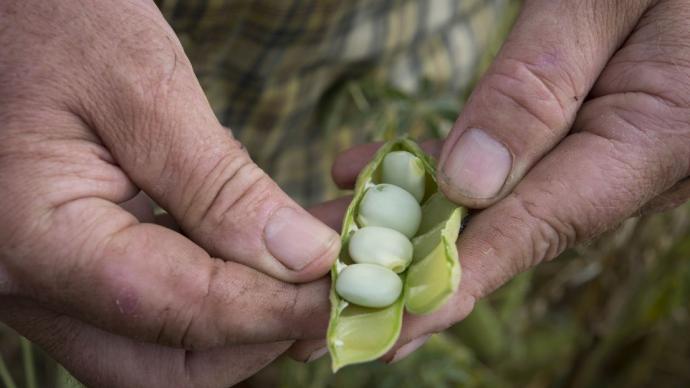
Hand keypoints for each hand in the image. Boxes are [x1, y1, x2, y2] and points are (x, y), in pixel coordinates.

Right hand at [0, 1, 339, 385]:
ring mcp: (49, 284)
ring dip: (247, 319)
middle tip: (329, 286)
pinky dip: (220, 293)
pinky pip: (154, 313)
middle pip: (166, 367)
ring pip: (162, 351)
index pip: (179, 311)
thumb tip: (303, 260)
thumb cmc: (53, 24)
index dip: (276, 309)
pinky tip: (266, 252)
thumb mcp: (145, 90)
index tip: (347, 288)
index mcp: (36, 240)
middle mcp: (30, 285)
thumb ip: (221, 186)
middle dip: (260, 335)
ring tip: (313, 263)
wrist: (4, 15)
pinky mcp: (74, 270)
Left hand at [300, 0, 689, 362]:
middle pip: (509, 226)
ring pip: (502, 196)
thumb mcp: (600, 3)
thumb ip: (537, 88)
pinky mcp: (586, 127)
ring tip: (339, 215)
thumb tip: (467, 183)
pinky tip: (385, 167)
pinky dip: (446, 168)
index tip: (391, 322)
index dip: (455, 279)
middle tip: (338, 288)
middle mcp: (632, 162)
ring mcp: (608, 147)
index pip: (536, 227)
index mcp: (654, 139)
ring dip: (417, 210)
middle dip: (418, 260)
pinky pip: (512, 159)